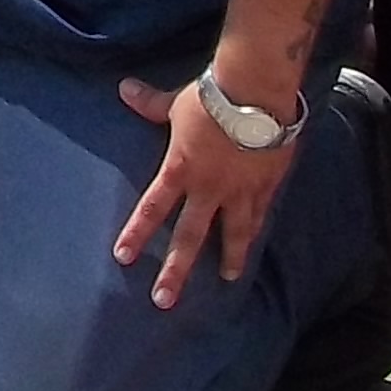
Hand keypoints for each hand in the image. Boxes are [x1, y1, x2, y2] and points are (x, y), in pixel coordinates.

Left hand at [111, 75, 301, 307]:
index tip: (123, 257)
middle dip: (175, 270)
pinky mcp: (267, 185)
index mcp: (181, 169)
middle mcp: (209, 188)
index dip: (137, 234)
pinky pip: (261, 214)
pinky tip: (257, 243)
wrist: (257, 91)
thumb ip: (151, 105)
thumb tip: (124, 89)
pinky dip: (257, 230)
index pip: (152, 208)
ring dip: (228, 258)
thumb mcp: (176, 103)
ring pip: (233, 233)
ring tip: (227, 279)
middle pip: (188, 236)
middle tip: (164, 301)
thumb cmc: (212, 95)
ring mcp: (240, 190)